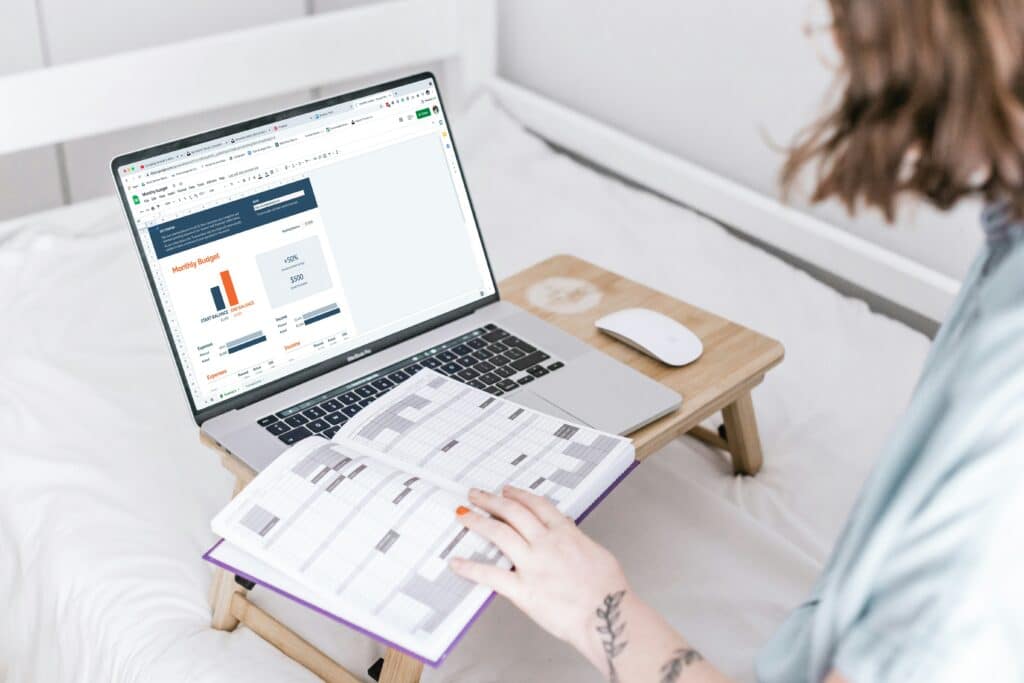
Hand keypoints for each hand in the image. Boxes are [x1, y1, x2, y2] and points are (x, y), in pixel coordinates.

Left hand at [449, 486, 629, 666]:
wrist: (608, 615)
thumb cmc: (609, 590)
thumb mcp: (597, 552)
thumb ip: (577, 539)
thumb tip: (569, 530)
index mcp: (565, 533)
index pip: (536, 505)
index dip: (518, 495)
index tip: (507, 491)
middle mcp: (546, 543)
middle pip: (513, 511)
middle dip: (491, 500)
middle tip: (476, 495)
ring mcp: (532, 565)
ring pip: (498, 533)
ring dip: (477, 521)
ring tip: (463, 514)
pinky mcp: (523, 590)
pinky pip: (491, 575)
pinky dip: (471, 568)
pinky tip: (457, 563)